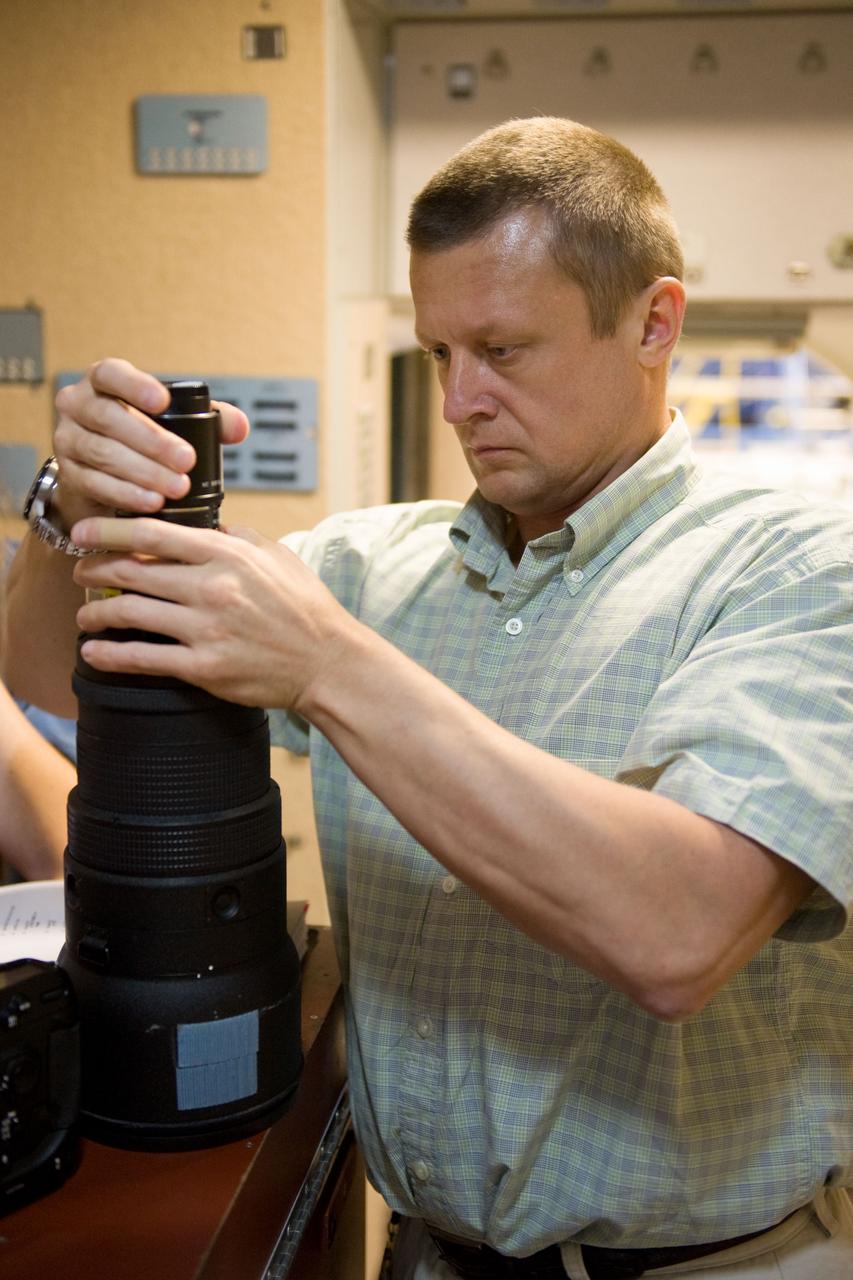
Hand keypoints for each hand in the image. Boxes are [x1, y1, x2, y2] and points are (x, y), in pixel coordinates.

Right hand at [51, 358, 249, 526]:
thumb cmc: (143, 438)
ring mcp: (68, 439)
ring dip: (143, 472)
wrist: (104, 475)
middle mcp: (78, 405)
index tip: (162, 402)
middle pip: (109, 418)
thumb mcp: (175, 422)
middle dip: (152, 441)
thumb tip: (240, 427)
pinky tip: (152, 502)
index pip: (112, 374)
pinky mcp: (69, 474)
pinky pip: (95, 483)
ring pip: (103, 453)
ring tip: (177, 487)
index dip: (135, 386)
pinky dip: (127, 494)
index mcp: (103, 382)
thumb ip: (210, 419)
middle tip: (186, 460)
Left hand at [71, 516, 355, 710]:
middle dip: (93, 571)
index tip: (83, 532)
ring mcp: (205, 629)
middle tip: (80, 573)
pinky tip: (94, 652)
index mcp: (226, 554)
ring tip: (85, 617)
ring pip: (129, 613)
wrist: (327, 662)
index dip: (107, 530)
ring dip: (96, 614)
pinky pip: (143, 658)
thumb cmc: (305, 608)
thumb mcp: (277, 556)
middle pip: (130, 571)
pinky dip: (110, 655)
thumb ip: (237, 536)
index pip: (151, 533)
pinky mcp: (204, 667)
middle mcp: (211, 588)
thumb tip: (205, 525)